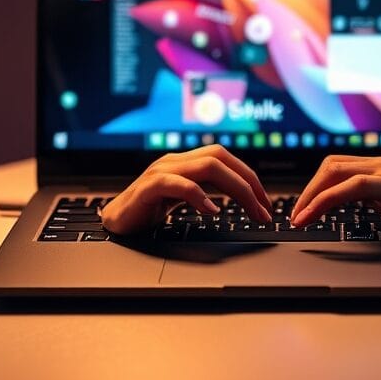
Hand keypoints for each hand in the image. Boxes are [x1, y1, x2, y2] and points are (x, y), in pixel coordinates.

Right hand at [100, 145, 272, 234]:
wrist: (115, 222)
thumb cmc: (149, 210)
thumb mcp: (183, 198)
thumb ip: (205, 191)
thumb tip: (242, 199)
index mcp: (184, 161)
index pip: (224, 157)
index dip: (249, 177)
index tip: (265, 203)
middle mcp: (175, 161)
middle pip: (220, 157)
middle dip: (248, 182)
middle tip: (264, 209)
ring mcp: (161, 171)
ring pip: (207, 166)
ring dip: (236, 189)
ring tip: (250, 211)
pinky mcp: (148, 188)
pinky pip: (177, 184)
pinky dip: (198, 196)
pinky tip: (211, 211)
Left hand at [290, 156, 380, 233]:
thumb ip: (361, 195)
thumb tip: (332, 199)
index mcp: (374, 166)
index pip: (333, 167)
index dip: (311, 186)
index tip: (298, 210)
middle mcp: (380, 164)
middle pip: (331, 167)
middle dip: (307, 192)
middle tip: (295, 216)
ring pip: (340, 174)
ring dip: (314, 197)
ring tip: (302, 218)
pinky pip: (359, 186)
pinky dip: (332, 198)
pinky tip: (320, 213)